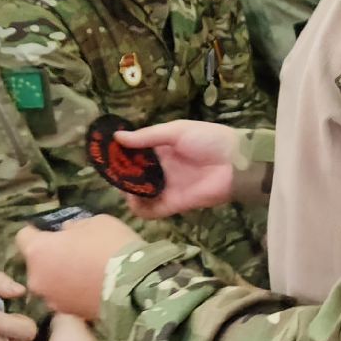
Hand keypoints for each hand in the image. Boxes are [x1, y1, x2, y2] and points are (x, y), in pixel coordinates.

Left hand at [17, 216, 143, 320]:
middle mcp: (37, 277)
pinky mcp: (68, 314)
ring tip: (87, 272)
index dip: (39, 232)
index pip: (24, 236)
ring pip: (50, 282)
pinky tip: (93, 286)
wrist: (134, 286)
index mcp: (38, 250)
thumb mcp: (94, 222)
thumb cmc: (111, 246)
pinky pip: (64, 297)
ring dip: (62, 276)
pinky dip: (73, 291)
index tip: (54, 232)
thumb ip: (73, 227)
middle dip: (51, 257)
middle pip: (37, 262)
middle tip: (75, 252)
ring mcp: (51, 299)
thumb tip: (67, 232)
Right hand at [111, 121, 239, 218]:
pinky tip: (132, 201)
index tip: (103, 154)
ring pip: (140, 193)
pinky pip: (152, 210)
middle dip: (122, 174)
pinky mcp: (174, 204)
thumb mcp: (177, 131)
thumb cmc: (208, 140)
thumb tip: (117, 137)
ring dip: (129, 192)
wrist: (236, 164)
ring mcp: (167, 187)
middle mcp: (162, 168)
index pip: (136, 152)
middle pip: (135, 174)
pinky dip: (140, 209)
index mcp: (163, 148)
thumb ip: (148, 136)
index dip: (121, 153)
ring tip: (120, 186)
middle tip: (109, 173)